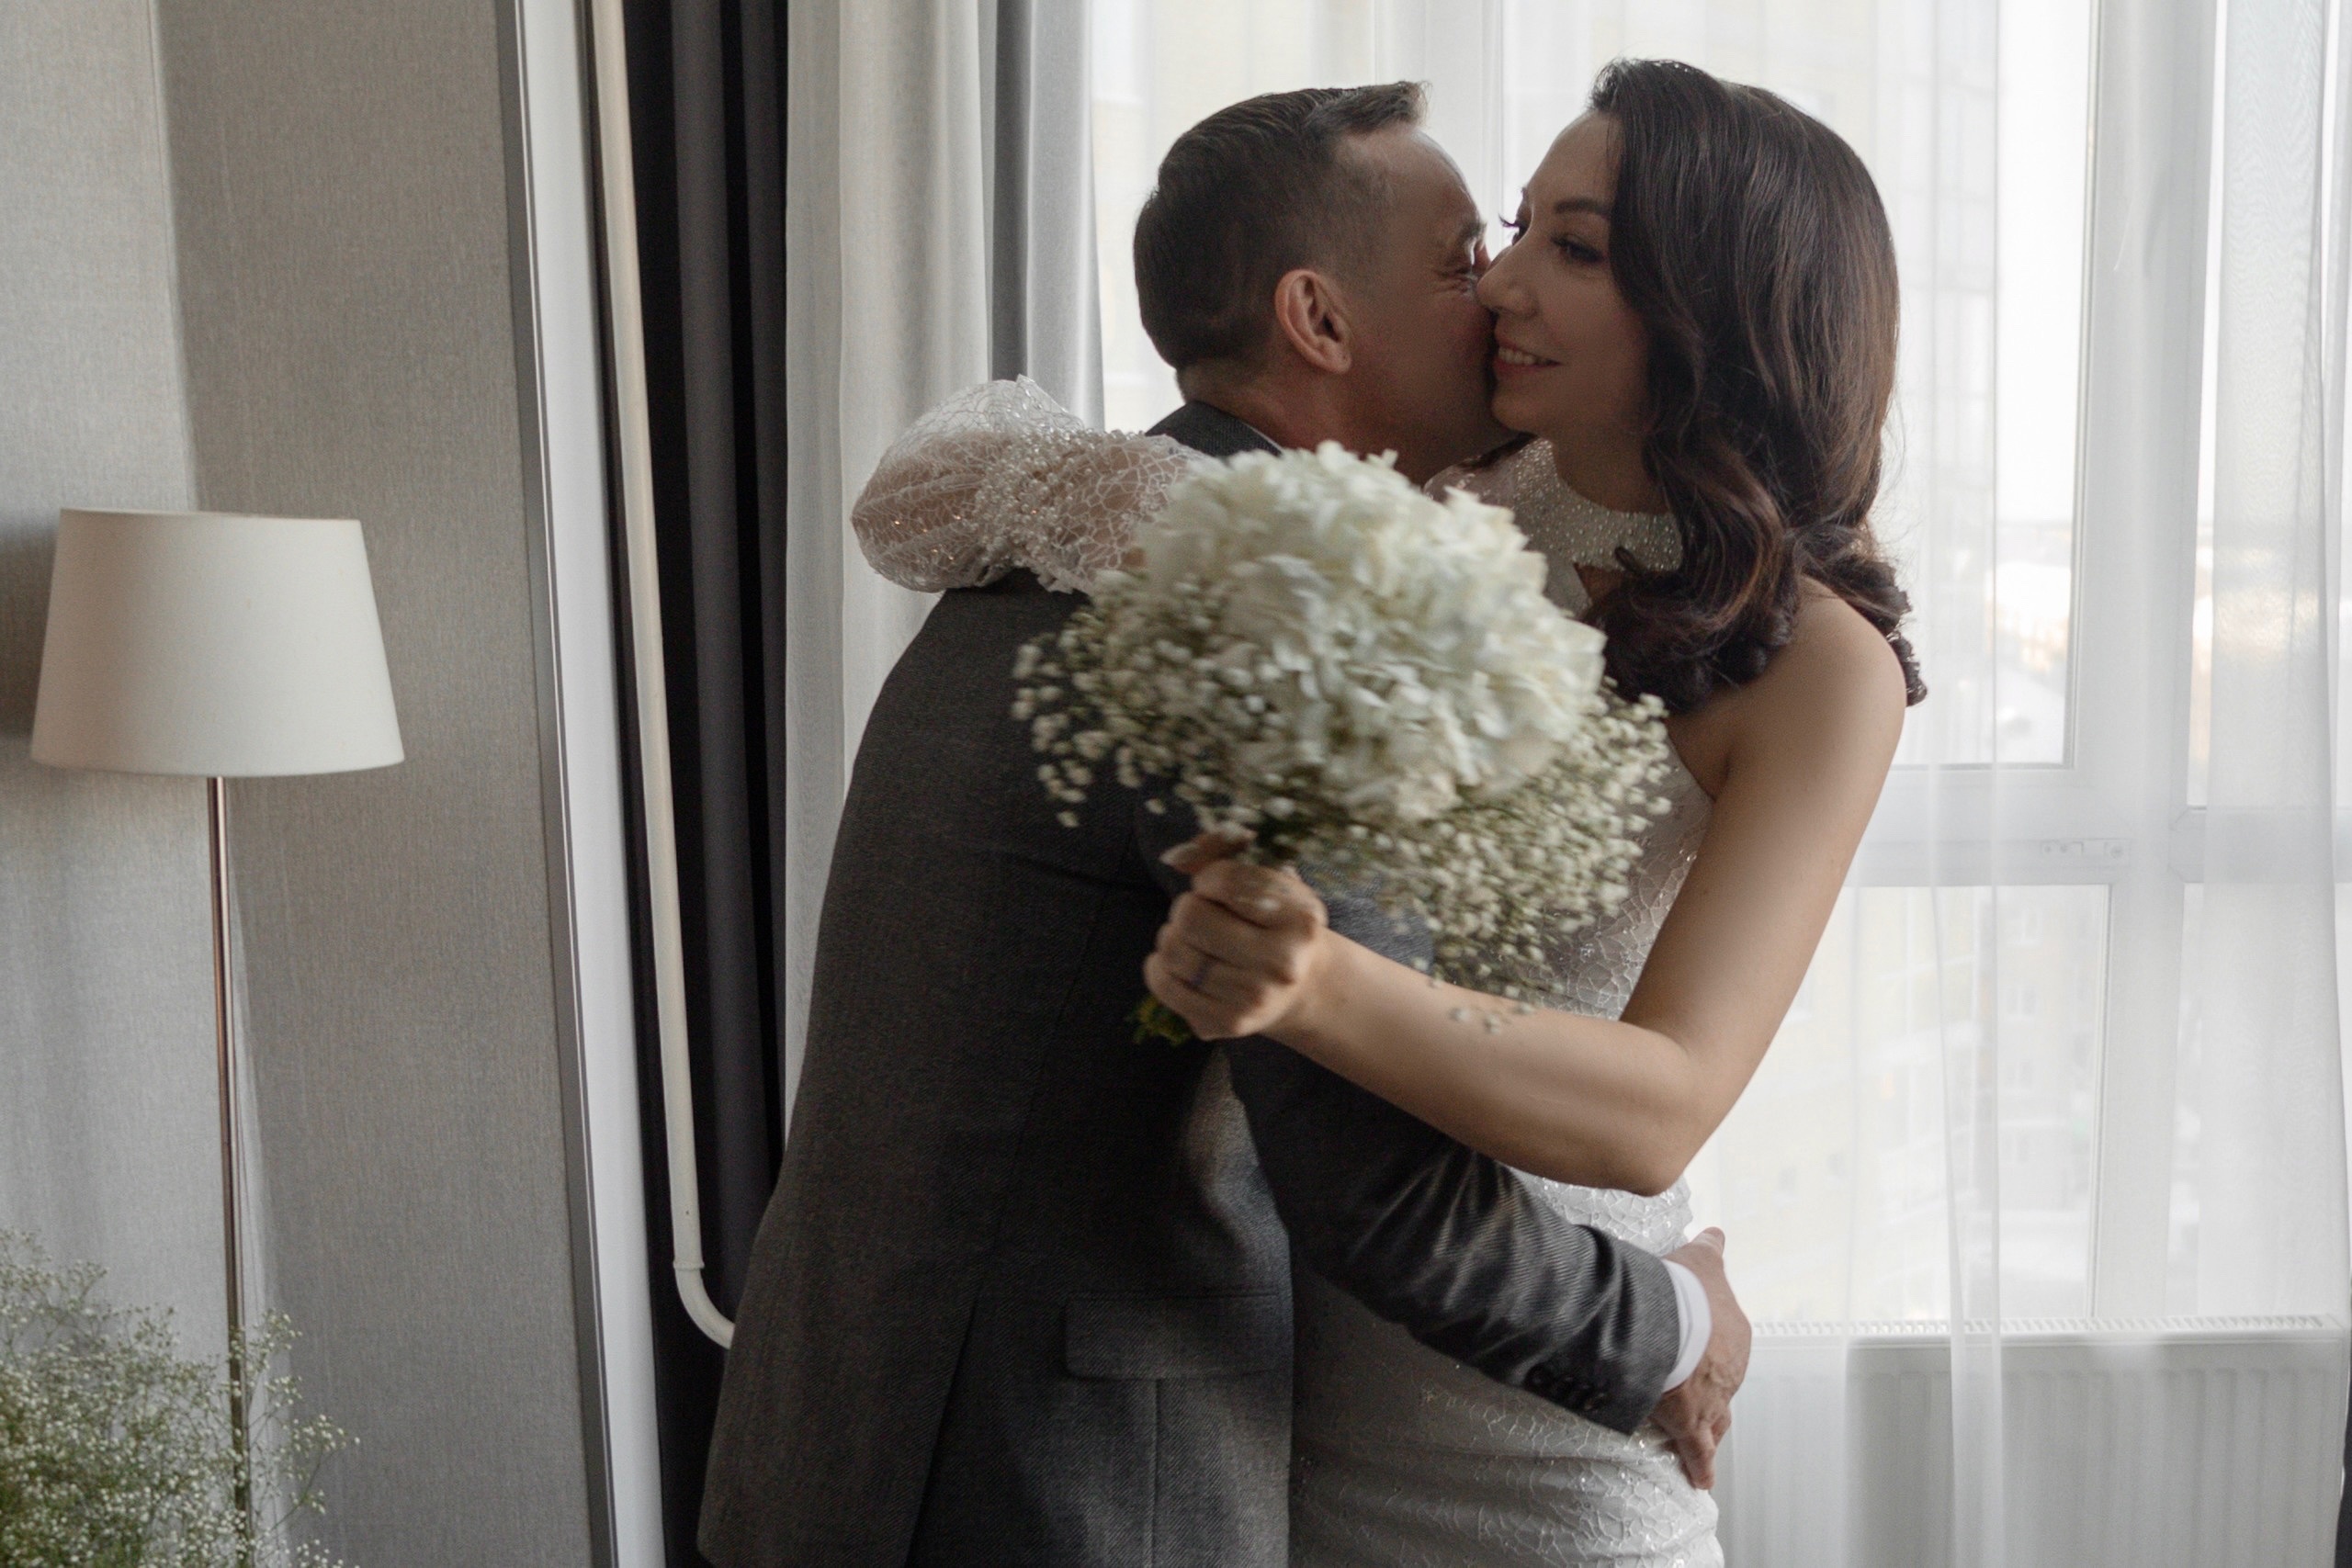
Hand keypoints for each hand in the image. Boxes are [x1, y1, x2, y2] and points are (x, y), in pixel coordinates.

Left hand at [1143, 831, 1331, 1039]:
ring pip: (1173, 951)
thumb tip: (1179, 855)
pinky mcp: (1227, 1022)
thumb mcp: (1270, 881)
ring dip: (1171, 936)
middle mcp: (1282, 962)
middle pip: (1190, 918)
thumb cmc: (1277, 923)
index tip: (1216, 887)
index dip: (1208, 878)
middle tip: (1199, 914)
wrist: (1303, 987)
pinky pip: (1164, 985)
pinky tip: (1176, 962)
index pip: (1225, 880)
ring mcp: (1254, 997)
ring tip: (1190, 938)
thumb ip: (1227, 853)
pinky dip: (1159, 967)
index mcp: (1299, 918)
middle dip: (1186, 909)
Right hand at [1650, 1228, 1749, 1489]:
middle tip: (1698, 1396)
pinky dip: (1700, 1466)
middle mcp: (1730, 1370)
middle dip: (1712, 1391)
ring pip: (1716, 1420)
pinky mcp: (1691, 1424)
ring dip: (1709, 1429)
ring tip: (1704, 1439)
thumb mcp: (1701, 1259)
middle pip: (1722, 1385)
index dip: (1707, 1350)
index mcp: (1733, 1333)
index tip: (1696, 1353)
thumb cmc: (1683, 1289)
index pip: (1723, 1345)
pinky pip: (1698, 1452)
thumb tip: (1718, 1232)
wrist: (1669, 1319)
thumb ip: (1710, 1248)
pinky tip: (1701, 1479)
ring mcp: (1714, 1400)